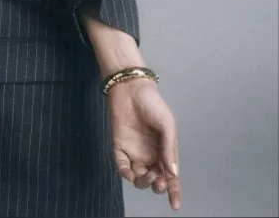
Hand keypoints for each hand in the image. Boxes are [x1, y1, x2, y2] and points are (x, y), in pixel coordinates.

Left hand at [106, 79, 180, 210]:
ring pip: (139, 178)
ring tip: (147, 174)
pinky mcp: (119, 147)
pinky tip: (130, 172)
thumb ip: (169, 149)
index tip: (175, 205)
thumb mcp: (167, 125)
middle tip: (158, 180)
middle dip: (157, 185)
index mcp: (164, 151)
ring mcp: (134, 152)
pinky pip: (122, 166)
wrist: (130, 89)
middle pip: (155, 180)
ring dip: (143, 182)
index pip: (171, 177)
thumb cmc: (152, 105)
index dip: (174, 192)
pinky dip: (125, 173)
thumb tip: (173, 173)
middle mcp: (150, 155)